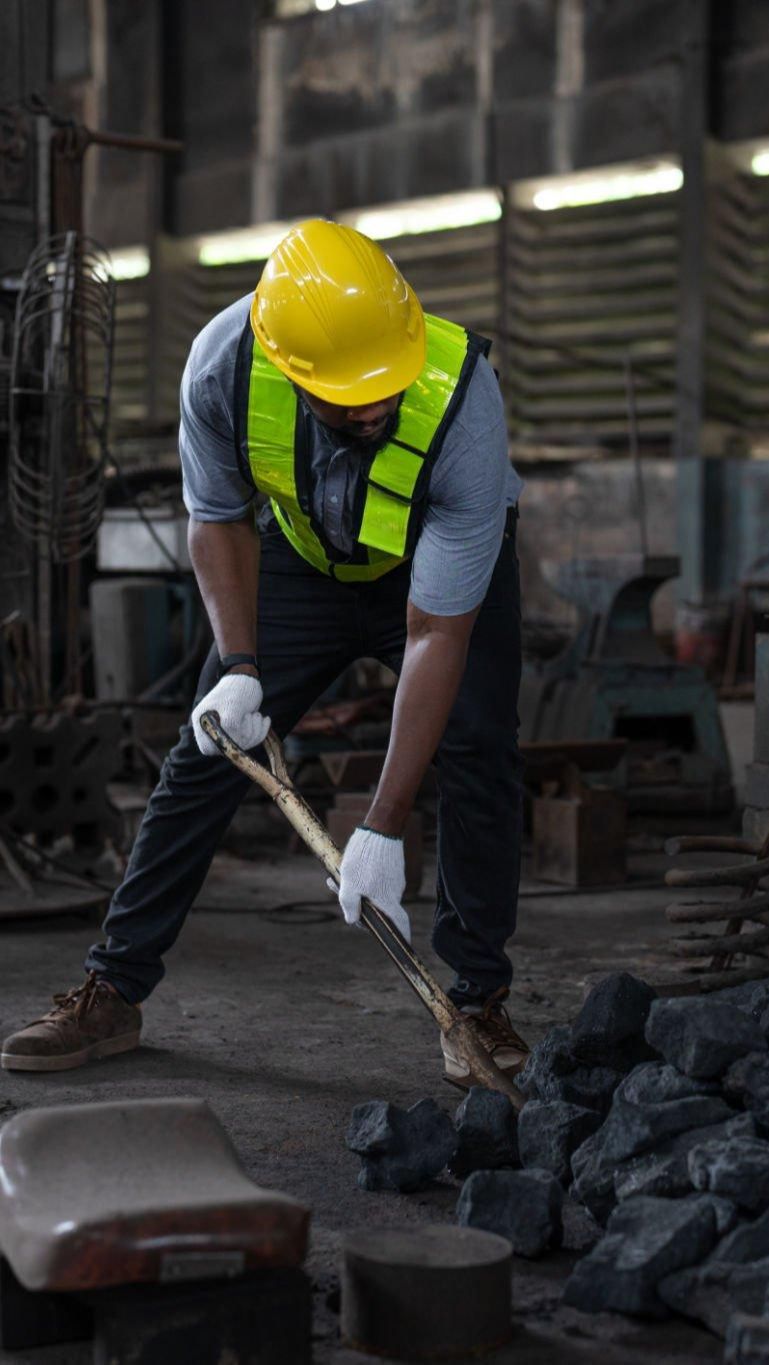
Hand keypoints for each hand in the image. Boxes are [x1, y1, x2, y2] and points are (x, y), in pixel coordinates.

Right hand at [191, 674, 270, 754]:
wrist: (247, 678)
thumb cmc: (237, 688)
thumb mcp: (233, 705)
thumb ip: (231, 724)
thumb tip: (232, 742)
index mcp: (203, 721)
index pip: (208, 747)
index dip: (225, 745)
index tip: (239, 730)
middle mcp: (211, 728)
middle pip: (228, 748)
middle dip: (245, 734)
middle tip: (251, 716)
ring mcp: (225, 730)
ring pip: (242, 745)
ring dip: (255, 731)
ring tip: (256, 714)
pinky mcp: (238, 731)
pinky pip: (250, 741)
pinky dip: (260, 731)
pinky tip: (264, 719)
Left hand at [329, 826, 411, 942]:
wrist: (380, 828)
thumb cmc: (363, 857)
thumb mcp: (349, 882)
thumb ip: (349, 904)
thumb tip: (352, 920)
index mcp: (387, 900)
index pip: (400, 924)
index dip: (402, 936)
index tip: (403, 945)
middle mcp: (394, 892)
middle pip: (378, 908)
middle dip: (357, 905)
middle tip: (336, 889)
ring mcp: (394, 879)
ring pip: (375, 892)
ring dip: (357, 888)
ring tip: (338, 874)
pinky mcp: (392, 868)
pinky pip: (377, 880)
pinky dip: (363, 878)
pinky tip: (349, 866)